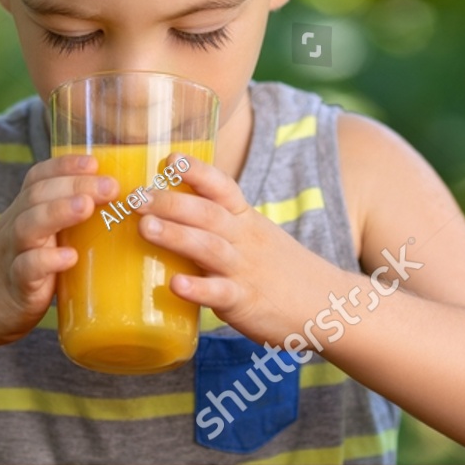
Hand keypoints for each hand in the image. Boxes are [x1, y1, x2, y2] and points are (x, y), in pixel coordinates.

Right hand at [0, 154, 117, 345]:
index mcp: (21, 214)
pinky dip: (47, 260)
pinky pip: (27, 269)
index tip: (94, 161)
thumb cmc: (9, 273)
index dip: (64, 165)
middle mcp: (14, 229)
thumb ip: (58, 226)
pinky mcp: (15, 288)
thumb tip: (110, 216)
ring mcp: (12, 256)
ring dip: (58, 212)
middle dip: (75, 185)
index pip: (38, 178)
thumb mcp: (30, 241)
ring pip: (29, 226)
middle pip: (38, 195)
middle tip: (111, 186)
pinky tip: (69, 257)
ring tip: (87, 207)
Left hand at [136, 152, 323, 337]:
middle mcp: (244, 239)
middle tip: (134, 196)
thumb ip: (217, 226)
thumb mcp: (254, 237)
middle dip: (170, 201)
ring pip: (208, 247)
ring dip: (175, 235)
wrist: (329, 306)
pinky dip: (197, 288)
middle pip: (207, 213)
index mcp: (245, 219)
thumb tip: (165, 215)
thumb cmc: (281, 271)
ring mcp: (245, 270)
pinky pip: (220, 293)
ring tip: (144, 227)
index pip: (222, 187)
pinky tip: (174, 285)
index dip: (197, 171)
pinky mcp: (246, 302)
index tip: (170, 158)